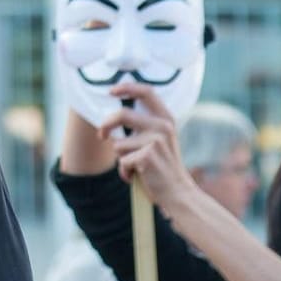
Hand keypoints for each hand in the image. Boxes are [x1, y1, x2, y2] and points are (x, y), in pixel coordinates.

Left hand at [98, 84, 195, 206]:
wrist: (178, 192)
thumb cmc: (163, 166)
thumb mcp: (161, 139)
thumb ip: (146, 125)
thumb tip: (116, 114)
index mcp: (166, 119)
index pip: (147, 92)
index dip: (128, 87)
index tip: (111, 91)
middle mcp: (163, 127)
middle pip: (122, 115)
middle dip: (106, 125)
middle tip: (102, 135)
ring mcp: (156, 141)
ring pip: (119, 144)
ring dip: (121, 158)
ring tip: (136, 166)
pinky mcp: (147, 156)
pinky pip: (122, 161)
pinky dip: (124, 172)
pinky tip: (137, 176)